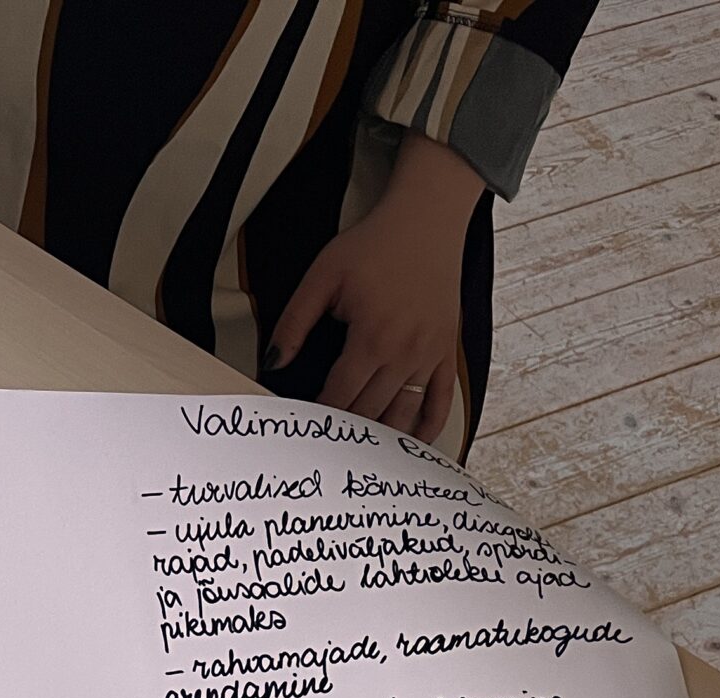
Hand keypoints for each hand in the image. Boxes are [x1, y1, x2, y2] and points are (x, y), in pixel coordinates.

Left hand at [264, 132, 484, 444]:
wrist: (426, 220)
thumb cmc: (374, 244)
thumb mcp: (322, 276)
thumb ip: (294, 323)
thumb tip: (273, 363)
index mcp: (371, 338)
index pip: (338, 395)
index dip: (319, 417)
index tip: (303, 432)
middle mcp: (404, 353)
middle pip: (369, 411)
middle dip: (345, 432)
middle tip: (324, 450)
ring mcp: (430, 355)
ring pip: (402, 413)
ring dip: (381, 438)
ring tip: (359, 456)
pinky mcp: (446, 352)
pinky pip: (440, 401)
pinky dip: (427, 428)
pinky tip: (412, 447)